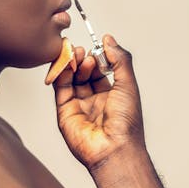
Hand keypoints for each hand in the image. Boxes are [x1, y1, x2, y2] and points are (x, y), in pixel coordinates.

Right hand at [52, 35, 145, 170]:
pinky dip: (61, 73)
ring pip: (70, 78)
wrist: (114, 148)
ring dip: (72, 63)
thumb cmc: (126, 122)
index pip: (100, 70)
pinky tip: (68, 63)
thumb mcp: (128, 84)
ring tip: (76, 54)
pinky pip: (60, 87)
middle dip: (82, 58)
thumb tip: (109, 39)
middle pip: (83, 72)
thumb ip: (120, 59)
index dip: (97, 57)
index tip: (96, 46)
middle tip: (83, 51)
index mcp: (112, 95)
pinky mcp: (64, 111)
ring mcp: (78, 105)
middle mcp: (94, 100)